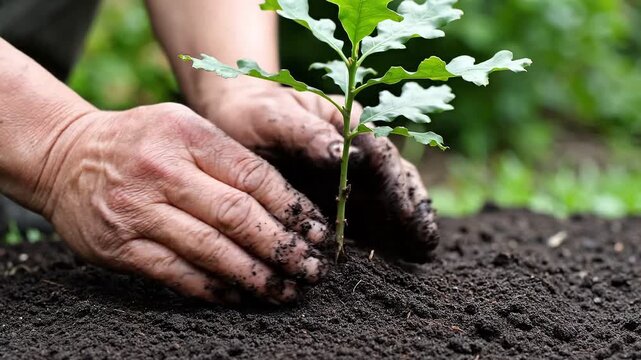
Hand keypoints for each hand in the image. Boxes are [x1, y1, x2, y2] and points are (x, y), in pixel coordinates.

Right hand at [37, 103, 329, 303]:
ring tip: (287, 289)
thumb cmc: (141, 141)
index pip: (253, 176)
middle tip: (313, 269)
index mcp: (188, 135)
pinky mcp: (119, 247)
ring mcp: (138, 211)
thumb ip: (229, 158)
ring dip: (256, 275)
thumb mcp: (185, 127)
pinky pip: (177, 275)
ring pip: (211, 251)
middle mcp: (162, 171)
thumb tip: (288, 206)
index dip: (292, 208)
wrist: (66, 156)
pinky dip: (215, 289)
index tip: (318, 231)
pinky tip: (242, 295)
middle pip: (237, 216)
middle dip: (283, 247)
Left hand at [204, 86, 438, 262]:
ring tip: (423, 254)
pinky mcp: (341, 196)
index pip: (380, 156)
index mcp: (347, 124)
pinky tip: (399, 255)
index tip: (407, 214)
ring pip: (390, 200)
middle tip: (426, 244)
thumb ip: (305, 133)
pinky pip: (368, 216)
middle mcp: (358, 150)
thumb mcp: (273, 117)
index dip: (395, 186)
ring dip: (407, 225)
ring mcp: (352, 175)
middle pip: (395, 180)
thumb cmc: (253, 113)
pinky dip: (385, 234)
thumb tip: (338, 153)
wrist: (236, 120)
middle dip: (413, 211)